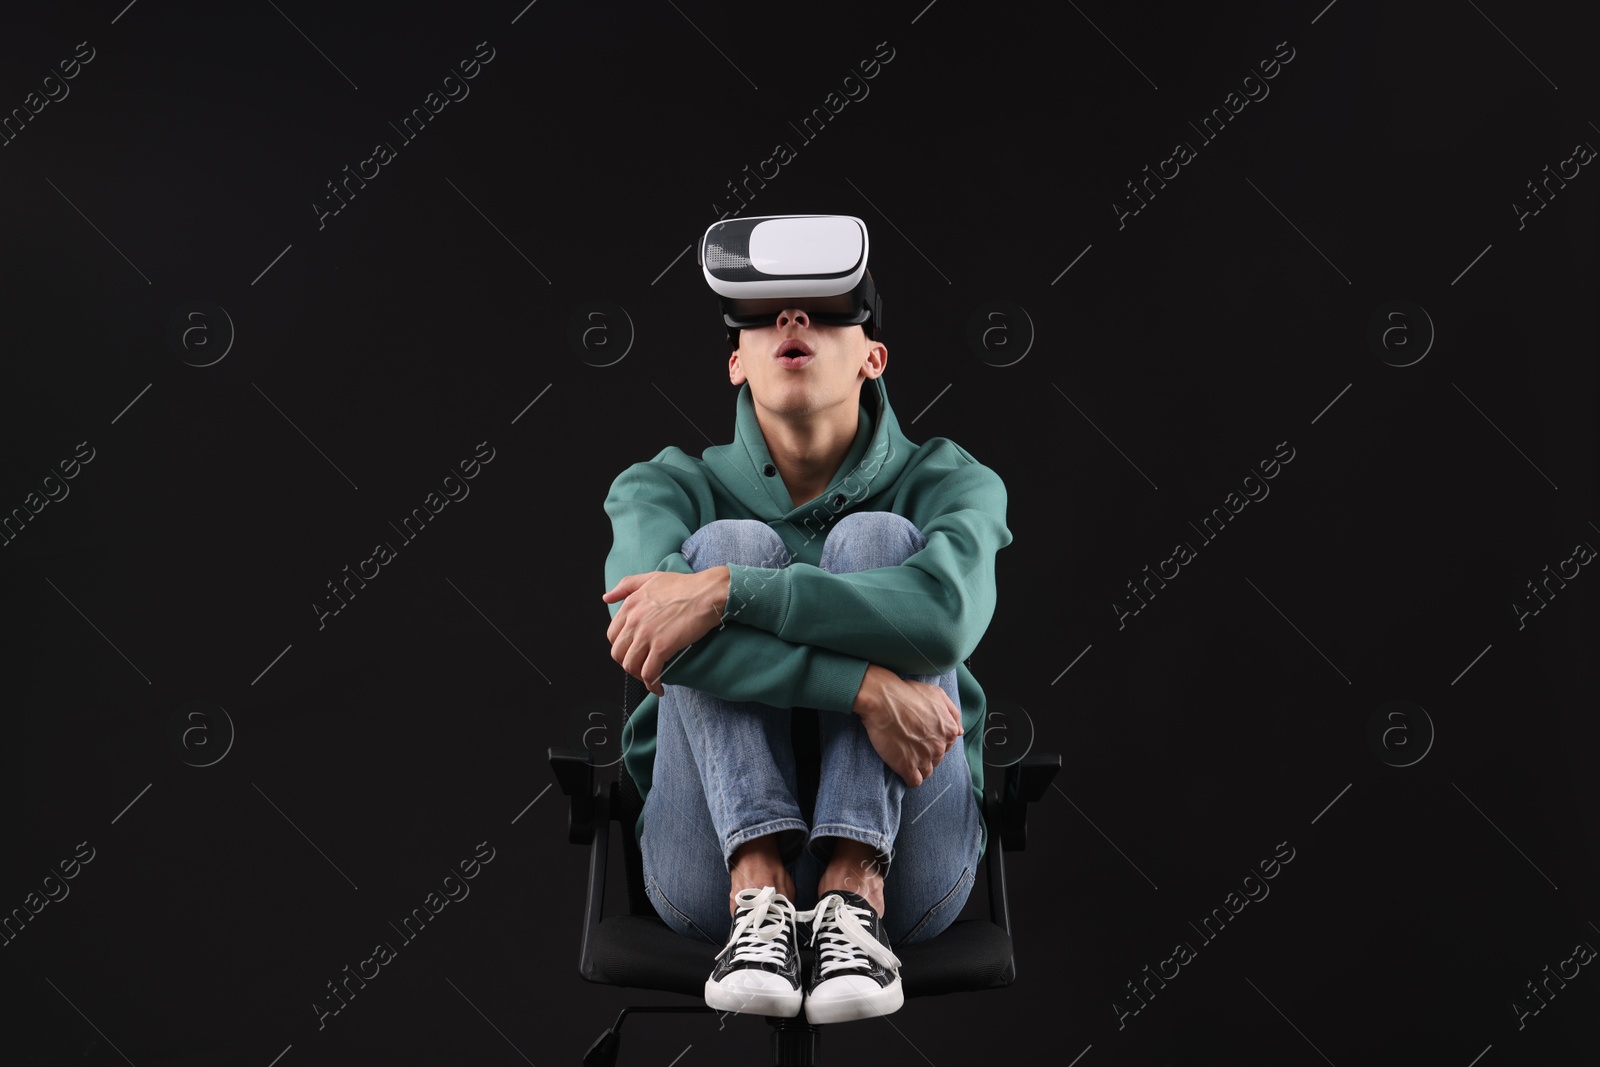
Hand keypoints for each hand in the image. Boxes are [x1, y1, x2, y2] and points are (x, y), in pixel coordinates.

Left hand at [603, 567, 728, 696]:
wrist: (708, 593)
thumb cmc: (685, 586)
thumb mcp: (651, 578)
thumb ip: (626, 586)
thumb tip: (606, 597)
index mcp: (630, 605)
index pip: (613, 635)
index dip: (622, 647)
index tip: (634, 651)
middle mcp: (634, 620)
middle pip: (618, 653)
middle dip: (628, 663)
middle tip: (642, 666)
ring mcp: (646, 634)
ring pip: (630, 665)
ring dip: (638, 676)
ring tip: (650, 679)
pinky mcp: (662, 647)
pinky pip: (648, 673)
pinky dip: (652, 685)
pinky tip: (659, 687)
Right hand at [852, 664, 963, 786]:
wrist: (882, 699)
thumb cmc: (907, 693)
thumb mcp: (937, 694)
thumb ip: (952, 713)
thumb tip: (959, 731)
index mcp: (949, 731)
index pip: (947, 746)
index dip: (934, 741)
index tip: (922, 737)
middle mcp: (939, 746)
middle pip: (937, 759)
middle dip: (926, 753)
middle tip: (911, 744)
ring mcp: (924, 758)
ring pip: (927, 772)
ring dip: (918, 766)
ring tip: (906, 756)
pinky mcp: (907, 766)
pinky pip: (914, 782)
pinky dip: (910, 778)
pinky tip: (903, 769)